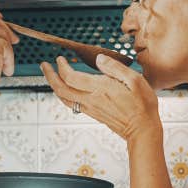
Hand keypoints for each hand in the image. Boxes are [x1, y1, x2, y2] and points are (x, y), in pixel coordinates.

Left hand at [39, 54, 158, 140]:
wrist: (142, 129)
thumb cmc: (142, 105)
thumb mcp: (135, 80)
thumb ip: (115, 68)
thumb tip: (99, 59)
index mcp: (100, 89)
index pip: (71, 77)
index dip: (62, 67)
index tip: (60, 58)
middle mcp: (92, 99)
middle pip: (61, 89)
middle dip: (50, 76)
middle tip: (44, 65)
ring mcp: (91, 108)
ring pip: (64, 98)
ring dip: (54, 85)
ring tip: (50, 75)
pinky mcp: (93, 113)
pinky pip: (71, 103)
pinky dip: (63, 94)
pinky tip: (65, 88)